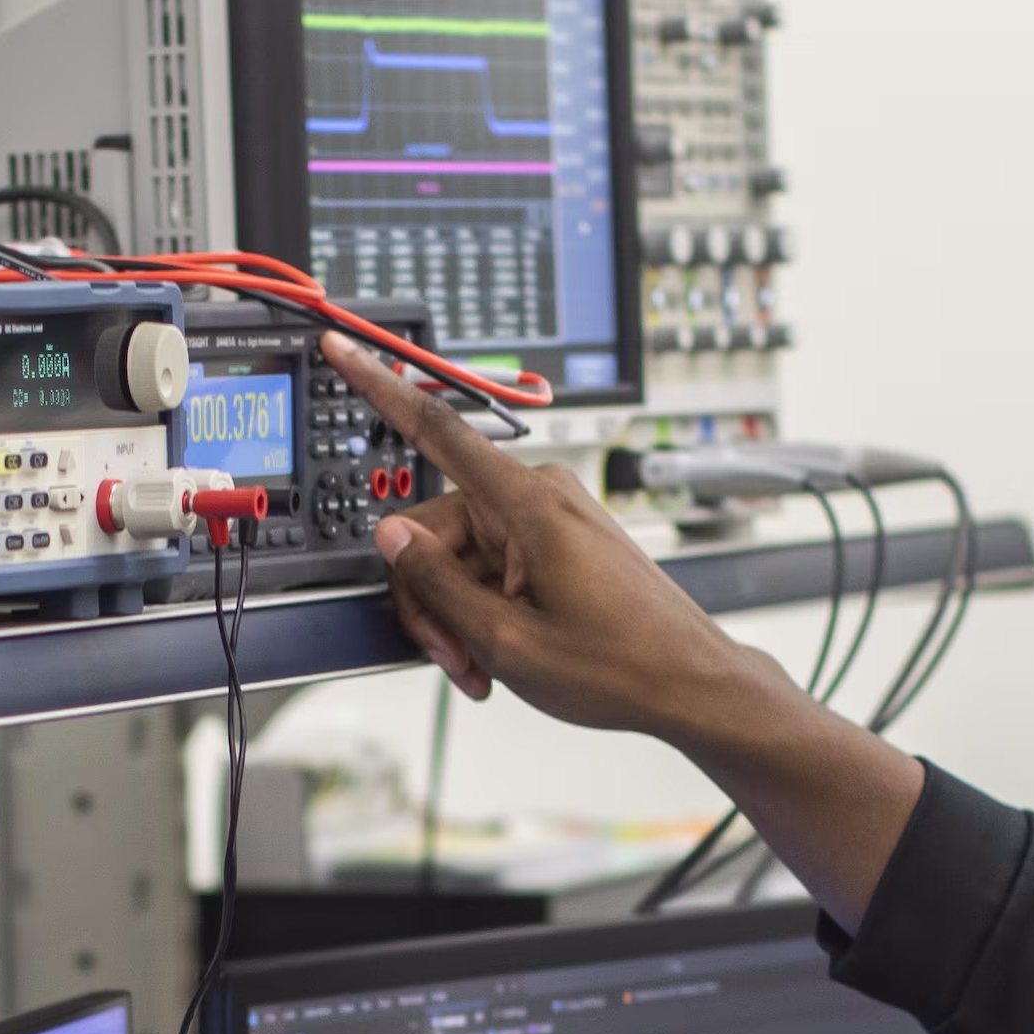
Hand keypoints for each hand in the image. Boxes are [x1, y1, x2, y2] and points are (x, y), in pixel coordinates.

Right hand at [324, 335, 795, 745]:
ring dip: (459, 617)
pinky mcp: (558, 541)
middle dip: (431, 599)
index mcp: (526, 504)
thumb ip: (437, 582)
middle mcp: (538, 496)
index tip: (343, 348)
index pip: (435, 430)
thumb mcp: (507, 639)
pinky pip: (493, 565)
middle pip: (435, 529)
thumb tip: (392, 535)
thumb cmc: (621, 665)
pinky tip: (499, 655)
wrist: (690, 685)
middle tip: (454, 658)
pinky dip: (485, 612)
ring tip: (484, 669)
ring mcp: (550, 518)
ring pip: (461, 557)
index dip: (379, 386)